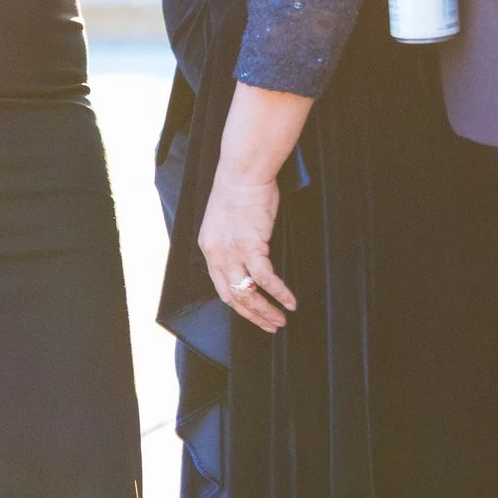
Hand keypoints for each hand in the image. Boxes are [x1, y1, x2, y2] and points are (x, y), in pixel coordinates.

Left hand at [198, 174, 295, 331]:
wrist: (243, 172)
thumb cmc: (239, 192)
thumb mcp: (225, 222)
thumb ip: (230, 244)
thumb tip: (245, 261)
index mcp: (208, 248)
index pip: (220, 288)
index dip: (238, 306)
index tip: (253, 315)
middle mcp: (216, 254)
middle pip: (232, 297)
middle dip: (253, 315)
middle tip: (270, 325)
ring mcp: (232, 251)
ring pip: (247, 293)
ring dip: (266, 311)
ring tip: (280, 320)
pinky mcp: (251, 245)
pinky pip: (265, 278)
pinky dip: (279, 293)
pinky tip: (290, 302)